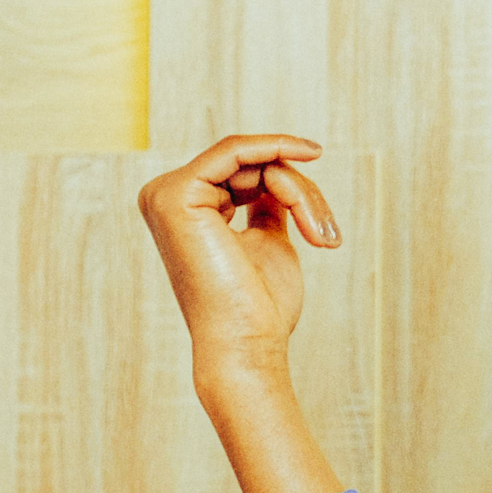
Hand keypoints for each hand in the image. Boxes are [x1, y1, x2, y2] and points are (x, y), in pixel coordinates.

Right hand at [138, 134, 340, 377]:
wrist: (247, 342)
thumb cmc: (261, 303)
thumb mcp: (267, 239)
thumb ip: (266, 202)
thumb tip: (278, 169)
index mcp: (184, 209)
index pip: (245, 172)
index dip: (292, 188)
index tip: (325, 213)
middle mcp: (165, 197)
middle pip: (251, 163)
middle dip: (301, 191)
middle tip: (326, 234)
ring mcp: (165, 194)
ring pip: (253, 159)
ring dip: (300, 191)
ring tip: (319, 234)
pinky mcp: (175, 195)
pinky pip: (237, 150)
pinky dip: (278, 150)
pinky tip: (308, 154)